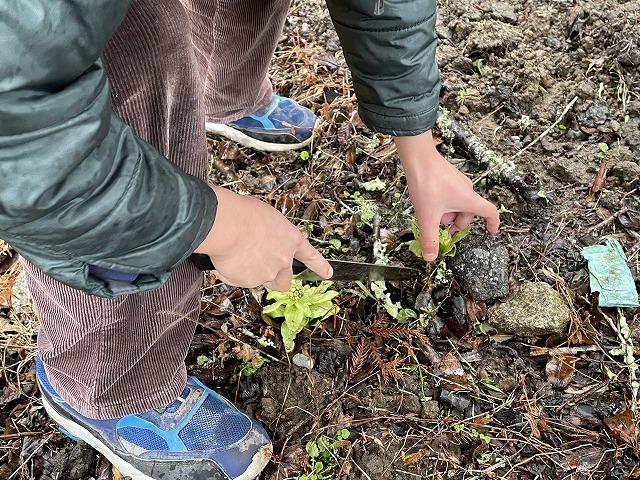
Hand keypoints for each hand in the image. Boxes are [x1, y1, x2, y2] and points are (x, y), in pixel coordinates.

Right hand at [195, 187, 331, 290]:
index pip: (310, 255)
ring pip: (263, 281)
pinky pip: (242, 280)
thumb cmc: (243, 213)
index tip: (328, 273)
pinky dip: (235, 274)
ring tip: (239, 258)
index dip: (319, 266)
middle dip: (276, 278)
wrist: (227, 224)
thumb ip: (271, 234)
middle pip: (285, 279)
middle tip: (261, 268)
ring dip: (254, 275)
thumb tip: (261, 242)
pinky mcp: (251, 281)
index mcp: (291, 239)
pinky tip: (228, 259)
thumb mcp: (266, 217)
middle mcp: (284, 259)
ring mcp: (269, 272)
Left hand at [395, 131, 499, 260]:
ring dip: (447, 212)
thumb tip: (431, 258)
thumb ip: (430, 239)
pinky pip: (451, 195)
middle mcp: (467, 190)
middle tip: (441, 227)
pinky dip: (443, 203)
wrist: (418, 158)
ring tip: (431, 212)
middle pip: (469, 212)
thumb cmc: (426, 185)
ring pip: (458, 204)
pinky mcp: (448, 177)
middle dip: (456, 222)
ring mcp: (458, 182)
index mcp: (469, 199)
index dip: (493, 223)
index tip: (492, 231)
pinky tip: (428, 201)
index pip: (490, 212)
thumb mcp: (427, 216)